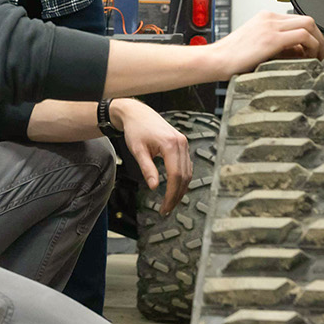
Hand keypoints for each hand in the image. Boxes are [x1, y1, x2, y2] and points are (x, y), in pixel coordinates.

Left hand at [114, 100, 190, 215]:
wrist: (137, 113)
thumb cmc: (135, 130)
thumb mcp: (137, 151)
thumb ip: (147, 168)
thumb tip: (154, 187)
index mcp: (170, 145)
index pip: (175, 176)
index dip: (171, 194)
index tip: (164, 207)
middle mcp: (181, 143)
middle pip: (184, 176)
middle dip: (177, 195)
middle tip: (166, 209)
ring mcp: (183, 143)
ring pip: (188, 172)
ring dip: (181, 189)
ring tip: (170, 202)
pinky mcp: (182, 144)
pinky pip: (186, 165)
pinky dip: (182, 179)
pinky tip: (174, 188)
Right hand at [210, 10, 323, 78]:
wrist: (216, 60)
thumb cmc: (232, 57)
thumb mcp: (259, 47)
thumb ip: (279, 47)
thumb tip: (300, 53)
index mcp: (265, 18)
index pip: (298, 20)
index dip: (311, 35)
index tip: (313, 50)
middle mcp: (269, 18)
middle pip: (308, 19)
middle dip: (319, 37)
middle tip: (320, 54)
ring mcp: (270, 26)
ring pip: (309, 24)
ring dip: (319, 42)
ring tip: (317, 58)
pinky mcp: (272, 38)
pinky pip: (303, 36)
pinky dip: (312, 46)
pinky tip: (310, 58)